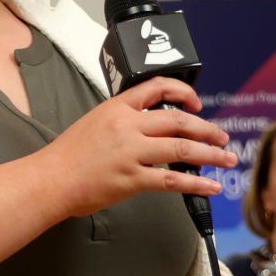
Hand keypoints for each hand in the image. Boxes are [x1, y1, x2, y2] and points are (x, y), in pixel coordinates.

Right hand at [40, 78, 233, 218]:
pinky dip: (196, 184)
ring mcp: (131, 152)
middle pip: (179, 120)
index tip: (196, 104)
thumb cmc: (66, 157)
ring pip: (182, 148)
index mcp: (117, 109)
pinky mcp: (132, 178)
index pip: (157, 88)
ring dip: (210, 154)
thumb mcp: (93, 124)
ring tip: (226, 159)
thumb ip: (122, 122)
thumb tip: (149, 129)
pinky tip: (210, 187)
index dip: (183, 93)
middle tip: (222, 138)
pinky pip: (172, 180)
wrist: (49, 180)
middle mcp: (127, 126)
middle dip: (207, 130)